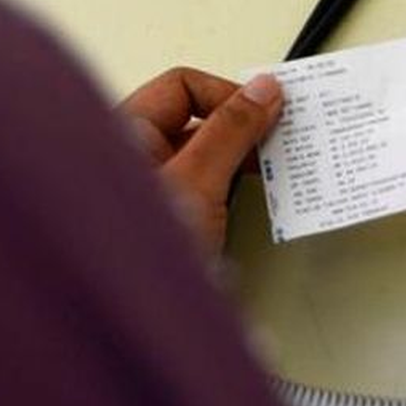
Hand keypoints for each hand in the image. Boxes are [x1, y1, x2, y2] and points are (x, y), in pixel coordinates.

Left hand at [119, 68, 281, 252]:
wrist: (133, 318)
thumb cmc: (137, 253)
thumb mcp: (197, 179)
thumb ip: (231, 130)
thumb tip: (263, 89)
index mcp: (124, 132)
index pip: (183, 87)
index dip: (229, 94)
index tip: (270, 112)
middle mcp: (134, 158)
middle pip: (197, 121)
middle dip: (242, 128)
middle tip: (282, 139)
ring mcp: (155, 192)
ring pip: (208, 158)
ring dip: (244, 161)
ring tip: (279, 171)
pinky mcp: (174, 225)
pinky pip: (211, 190)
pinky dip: (238, 190)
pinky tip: (260, 201)